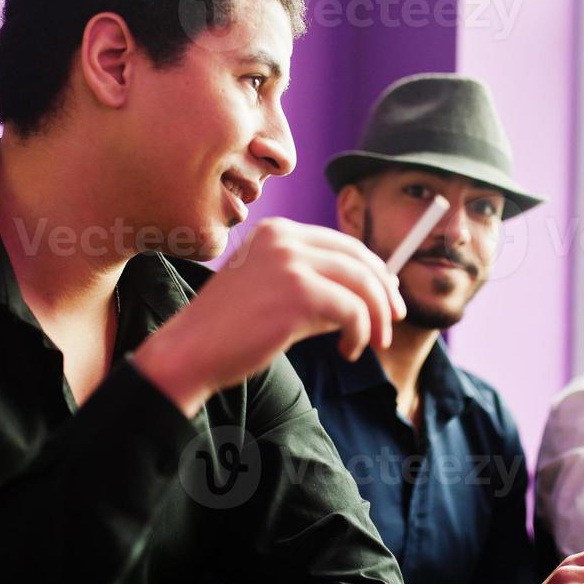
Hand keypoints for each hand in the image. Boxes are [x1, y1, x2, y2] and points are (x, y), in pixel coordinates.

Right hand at [134, 218, 405, 415]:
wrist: (190, 352)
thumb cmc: (228, 330)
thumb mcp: (270, 288)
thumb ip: (311, 281)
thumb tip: (371, 290)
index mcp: (275, 231)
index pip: (341, 242)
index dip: (372, 269)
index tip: (387, 295)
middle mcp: (283, 237)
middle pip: (358, 258)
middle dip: (383, 291)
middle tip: (394, 321)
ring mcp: (290, 262)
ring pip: (361, 284)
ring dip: (375, 317)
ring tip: (372, 343)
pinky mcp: (298, 293)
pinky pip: (352, 311)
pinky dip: (359, 333)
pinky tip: (347, 350)